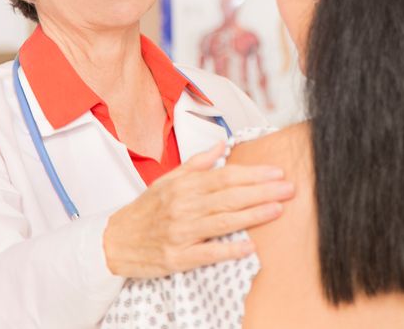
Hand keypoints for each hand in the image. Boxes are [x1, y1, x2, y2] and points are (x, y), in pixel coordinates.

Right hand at [102, 141, 293, 276]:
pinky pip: (208, 253)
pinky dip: (229, 250)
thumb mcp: (167, 180)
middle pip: (230, 197)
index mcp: (183, 186)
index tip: (276, 172)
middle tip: (288, 188)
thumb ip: (197, 163)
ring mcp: (181, 233)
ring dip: (253, 216)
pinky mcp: (178, 258)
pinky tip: (250, 246)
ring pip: (223, 222)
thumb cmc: (145, 211)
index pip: (225, 177)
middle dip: (262, 192)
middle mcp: (183, 207)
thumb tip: (221, 145)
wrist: (114, 242)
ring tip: (277, 210)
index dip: (253, 174)